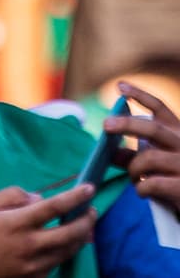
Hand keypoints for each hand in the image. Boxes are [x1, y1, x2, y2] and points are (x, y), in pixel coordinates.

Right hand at [0, 184, 95, 277]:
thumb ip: (13, 196)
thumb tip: (39, 199)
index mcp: (18, 223)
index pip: (54, 207)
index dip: (75, 197)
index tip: (89, 188)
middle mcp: (30, 245)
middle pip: (70, 233)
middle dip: (87, 221)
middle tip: (92, 212)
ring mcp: (34, 267)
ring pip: (66, 252)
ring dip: (79, 239)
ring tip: (84, 229)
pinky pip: (52, 265)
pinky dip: (59, 253)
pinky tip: (58, 246)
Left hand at [106, 84, 179, 211]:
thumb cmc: (174, 178)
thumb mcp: (156, 163)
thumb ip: (135, 156)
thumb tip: (110, 152)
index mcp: (177, 132)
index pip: (160, 108)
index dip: (140, 95)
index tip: (120, 86)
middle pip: (153, 129)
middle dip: (127, 125)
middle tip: (105, 125)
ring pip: (149, 158)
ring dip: (133, 169)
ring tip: (133, 177)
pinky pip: (153, 183)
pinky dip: (141, 188)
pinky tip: (142, 191)